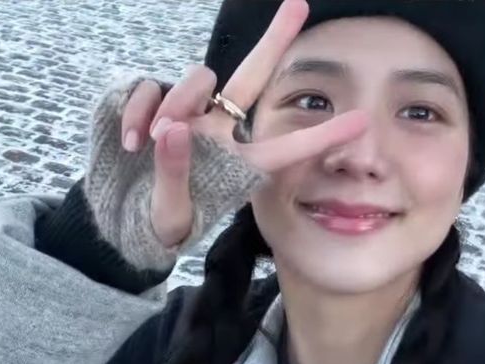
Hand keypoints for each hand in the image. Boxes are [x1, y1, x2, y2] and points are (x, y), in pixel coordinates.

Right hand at [119, 0, 368, 247]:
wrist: (121, 216)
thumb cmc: (160, 221)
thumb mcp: (170, 211)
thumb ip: (173, 172)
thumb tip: (173, 129)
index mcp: (238, 164)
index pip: (284, 148)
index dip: (321, 137)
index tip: (362, 120)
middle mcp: (219, 132)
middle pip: (251, 77)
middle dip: (273, 41)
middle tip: (300, 4)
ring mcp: (186, 114)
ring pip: (198, 80)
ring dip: (177, 102)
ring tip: (153, 140)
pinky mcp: (151, 104)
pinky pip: (148, 87)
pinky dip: (137, 109)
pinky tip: (130, 141)